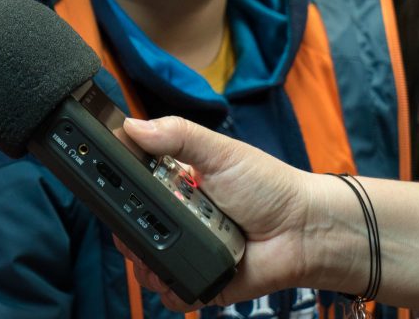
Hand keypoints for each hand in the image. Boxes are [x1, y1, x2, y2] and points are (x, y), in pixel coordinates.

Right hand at [117, 116, 315, 308]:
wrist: (306, 230)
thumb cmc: (269, 187)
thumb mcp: (220, 151)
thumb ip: (177, 135)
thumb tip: (133, 125)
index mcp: (174, 185)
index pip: (131, 188)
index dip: (118, 192)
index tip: (112, 191)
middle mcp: (176, 218)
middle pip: (132, 229)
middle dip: (129, 233)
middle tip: (140, 227)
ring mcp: (187, 250)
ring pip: (146, 264)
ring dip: (146, 264)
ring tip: (160, 256)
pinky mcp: (201, 281)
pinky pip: (173, 292)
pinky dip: (170, 290)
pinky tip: (175, 279)